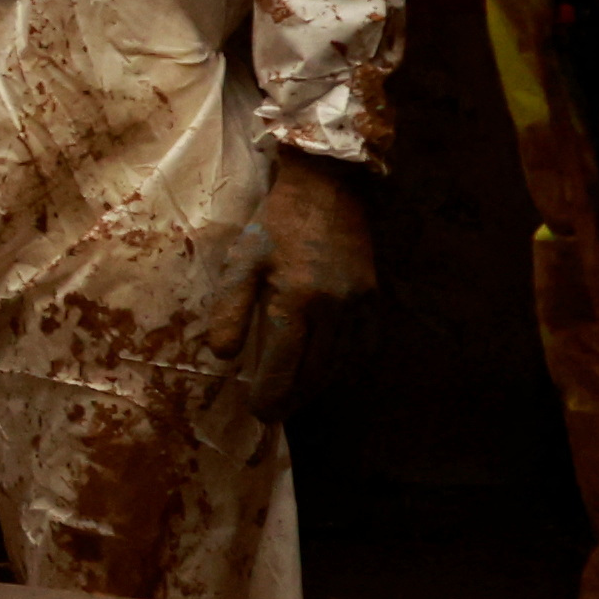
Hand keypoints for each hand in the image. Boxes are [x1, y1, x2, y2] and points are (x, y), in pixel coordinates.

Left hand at [220, 152, 379, 421]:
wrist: (330, 185)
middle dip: (294, 399)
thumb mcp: (242, 259)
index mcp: (296, 301)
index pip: (283, 367)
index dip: (270, 395)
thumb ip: (230, 309)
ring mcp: (361, 305)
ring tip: (296, 396)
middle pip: (316, 374)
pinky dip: (346, 364)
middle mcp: (334, 309)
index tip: (258, 411)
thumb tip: (222, 356)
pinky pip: (364, 346)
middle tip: (274, 412)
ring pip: (342, 364)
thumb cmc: (277, 222)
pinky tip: (328, 368)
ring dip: (318, 386)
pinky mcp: (376, 297)